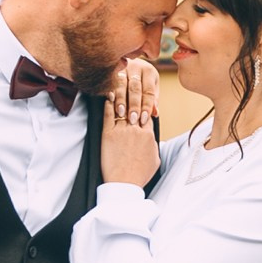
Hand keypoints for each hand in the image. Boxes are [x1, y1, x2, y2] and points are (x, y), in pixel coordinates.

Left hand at [101, 56, 159, 186]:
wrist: (124, 184)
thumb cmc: (139, 174)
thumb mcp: (155, 159)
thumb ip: (154, 145)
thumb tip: (152, 139)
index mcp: (148, 134)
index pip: (148, 111)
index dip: (145, 102)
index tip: (142, 93)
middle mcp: (136, 129)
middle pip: (137, 104)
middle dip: (134, 91)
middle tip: (131, 79)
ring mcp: (122, 130)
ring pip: (123, 106)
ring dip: (121, 92)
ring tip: (118, 81)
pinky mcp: (108, 134)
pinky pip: (109, 114)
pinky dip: (108, 102)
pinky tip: (107, 94)